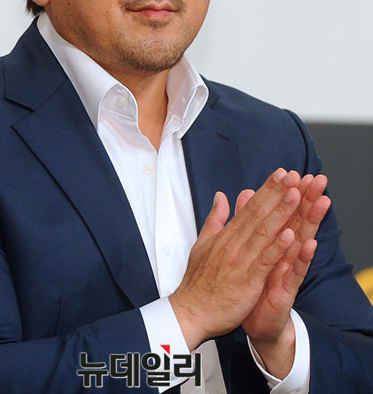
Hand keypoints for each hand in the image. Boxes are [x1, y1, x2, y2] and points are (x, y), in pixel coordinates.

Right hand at [169, 168, 305, 350]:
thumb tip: (221, 196)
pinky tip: (289, 235)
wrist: (190, 312)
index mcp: (226, 236)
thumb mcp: (202, 244)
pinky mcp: (247, 281)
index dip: (266, 190)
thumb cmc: (197, 283)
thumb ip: (214, 219)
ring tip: (295, 195)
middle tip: (291, 175)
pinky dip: (276, 248)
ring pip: (264, 233)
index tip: (281, 174)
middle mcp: (234, 244)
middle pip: (258, 214)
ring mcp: (240, 261)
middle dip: (276, 193)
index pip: (249, 207)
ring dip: (281, 213)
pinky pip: (264, 262)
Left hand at [241, 173, 330, 376]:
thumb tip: (244, 194)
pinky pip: (295, 272)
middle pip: (297, 221)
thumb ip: (246, 221)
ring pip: (301, 242)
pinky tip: (308, 243)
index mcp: (271, 241)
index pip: (281, 212)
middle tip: (318, 179)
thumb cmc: (251, 284)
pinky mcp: (286, 289)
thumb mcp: (245, 248)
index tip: (295, 172)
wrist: (252, 321)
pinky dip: (301, 257)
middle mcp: (282, 253)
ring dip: (311, 221)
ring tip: (322, 201)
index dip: (288, 192)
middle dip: (307, 199)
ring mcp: (286, 270)